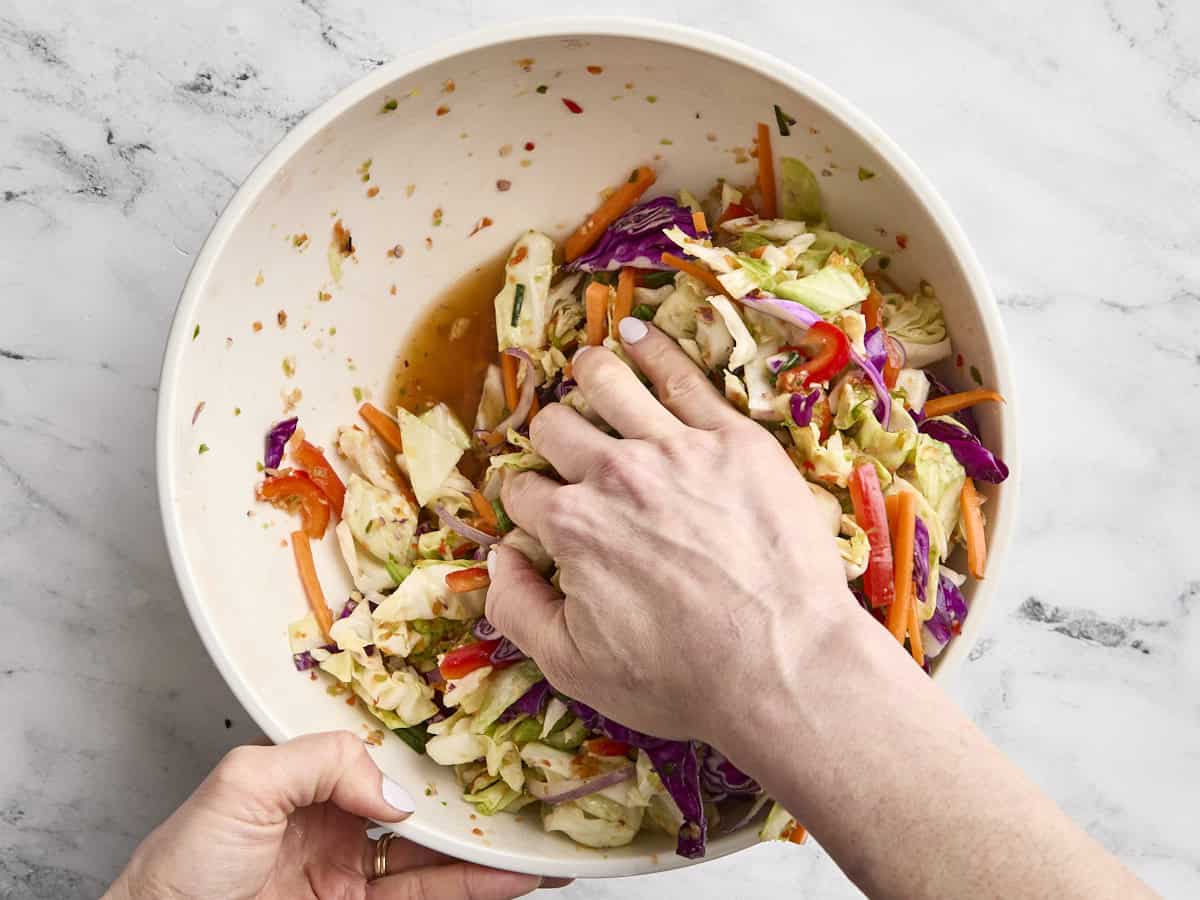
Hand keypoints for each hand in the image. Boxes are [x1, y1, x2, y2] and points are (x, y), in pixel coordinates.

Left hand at [104, 731, 554, 899]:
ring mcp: (351, 872)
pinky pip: (426, 895)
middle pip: (422, 803)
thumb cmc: (181, 866)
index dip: (436, 746)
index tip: (485, 737)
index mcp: (311, 775)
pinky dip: (471, 888)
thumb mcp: (242, 784)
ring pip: (435, 855)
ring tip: (538, 842)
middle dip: (475, 798)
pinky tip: (507, 879)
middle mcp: (339, 819)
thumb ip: (322, 762)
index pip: (388, 752)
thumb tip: (395, 790)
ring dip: (487, 850)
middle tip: (531, 790)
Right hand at [485, 318, 858, 742]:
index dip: (528, 502)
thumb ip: (517, 610)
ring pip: (608, 382)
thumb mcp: (573, 667)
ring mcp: (675, 447)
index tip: (544, 511)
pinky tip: (640, 335)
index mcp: (570, 525)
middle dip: (552, 437)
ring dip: (589, 374)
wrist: (786, 664)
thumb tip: (496, 559)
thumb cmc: (681, 678)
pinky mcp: (734, 437)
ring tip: (591, 369)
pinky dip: (653, 348)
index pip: (524, 490)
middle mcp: (613, 473)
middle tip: (569, 450)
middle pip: (556, 427)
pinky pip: (683, 374)